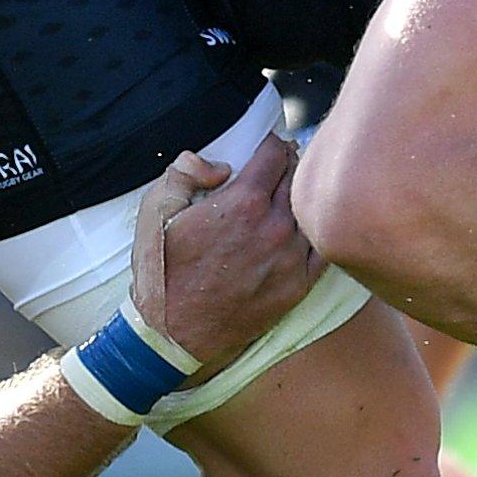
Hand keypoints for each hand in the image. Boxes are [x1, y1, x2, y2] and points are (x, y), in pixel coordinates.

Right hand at [131, 137, 327, 374]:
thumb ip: (185, 170)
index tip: (268, 146)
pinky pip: (320, 247)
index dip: (271, 144)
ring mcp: (290, 258)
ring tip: (287, 198)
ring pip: (309, 211)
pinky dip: (312, 232)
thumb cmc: (161, 269)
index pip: (275, 154)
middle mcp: (275, 227)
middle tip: (279, 166)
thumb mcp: (156, 209)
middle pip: (295, 178)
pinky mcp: (298, 286)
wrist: (173, 332)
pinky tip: (300, 229)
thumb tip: (222, 165)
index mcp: (243, 202)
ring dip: (299, 199)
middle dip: (287, 166)